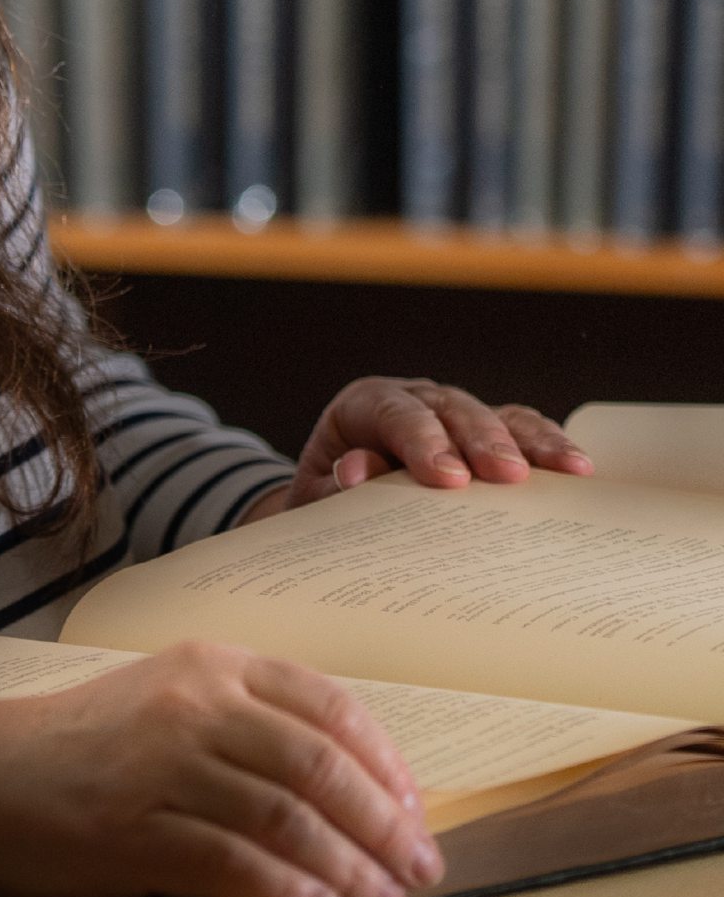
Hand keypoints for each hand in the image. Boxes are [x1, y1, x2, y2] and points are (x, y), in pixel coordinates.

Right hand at [0, 642, 442, 896]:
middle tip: (419, 872)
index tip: (416, 812)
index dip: (384, 763)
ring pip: (285, 815)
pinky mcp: (134, 828)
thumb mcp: (173, 701)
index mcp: (213, 665)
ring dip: (347, 869)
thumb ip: (249, 724)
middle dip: (383, 825)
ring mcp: (163, 764)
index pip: (327, 705)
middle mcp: (194, 704)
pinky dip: (284, 891)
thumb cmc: (91, 744)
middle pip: (318, 764)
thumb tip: (353, 789)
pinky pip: (230, 861)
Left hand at [267, 377, 593, 512]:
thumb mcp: (318, 497)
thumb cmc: (330, 498)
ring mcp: (454, 411)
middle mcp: (414, 398)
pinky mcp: (487, 431)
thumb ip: (331, 486)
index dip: (422, 442)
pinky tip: (579, 468)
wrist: (338, 497)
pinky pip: (521, 430)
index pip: (394, 414)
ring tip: (568, 470)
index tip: (448, 478)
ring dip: (531, 442)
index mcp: (365, 405)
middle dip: (482, 442)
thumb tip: (355, 473)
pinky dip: (548, 446)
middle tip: (508, 476)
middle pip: (452, 409)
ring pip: (495, 414)